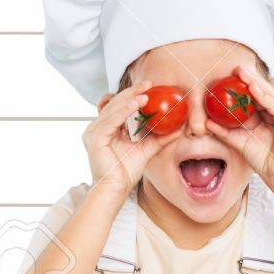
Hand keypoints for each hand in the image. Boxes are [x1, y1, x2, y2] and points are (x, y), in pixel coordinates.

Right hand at [83, 80, 182, 198]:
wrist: (115, 189)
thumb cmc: (126, 171)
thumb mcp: (147, 149)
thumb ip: (160, 137)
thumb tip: (179, 127)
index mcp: (107, 127)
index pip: (119, 105)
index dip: (133, 94)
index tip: (149, 86)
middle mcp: (97, 126)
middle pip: (115, 102)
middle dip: (132, 91)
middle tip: (149, 83)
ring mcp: (93, 131)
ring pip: (113, 108)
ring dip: (129, 98)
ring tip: (145, 93)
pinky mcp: (95, 138)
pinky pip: (111, 119)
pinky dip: (124, 110)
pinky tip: (137, 104)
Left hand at [205, 64, 273, 193]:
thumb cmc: (263, 159)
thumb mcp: (240, 141)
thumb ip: (225, 131)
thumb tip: (206, 123)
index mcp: (272, 114)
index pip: (259, 95)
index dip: (246, 84)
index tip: (232, 75)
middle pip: (265, 91)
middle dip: (251, 79)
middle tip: (237, 68)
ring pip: (270, 95)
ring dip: (257, 83)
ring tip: (244, 74)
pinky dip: (265, 97)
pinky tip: (254, 89)